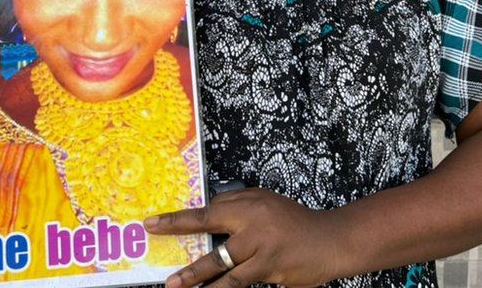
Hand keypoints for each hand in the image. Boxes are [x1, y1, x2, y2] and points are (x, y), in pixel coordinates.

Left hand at [145, 187, 340, 287]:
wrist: (330, 240)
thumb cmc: (295, 222)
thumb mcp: (266, 202)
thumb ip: (238, 206)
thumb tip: (208, 212)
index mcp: (248, 204)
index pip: (206, 211)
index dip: (177, 219)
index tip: (151, 224)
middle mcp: (252, 223)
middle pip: (210, 234)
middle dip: (182, 248)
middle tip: (164, 271)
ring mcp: (261, 247)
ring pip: (221, 265)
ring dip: (196, 278)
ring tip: (175, 286)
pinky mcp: (270, 268)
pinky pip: (239, 282)